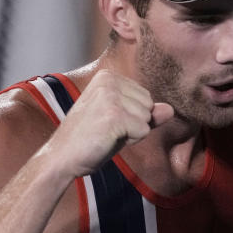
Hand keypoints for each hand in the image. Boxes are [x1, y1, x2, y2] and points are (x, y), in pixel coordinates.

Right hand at [45, 71, 174, 177]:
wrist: (62, 157)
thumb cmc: (91, 139)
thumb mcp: (122, 122)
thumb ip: (147, 114)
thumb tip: (171, 110)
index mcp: (108, 76)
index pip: (146, 97)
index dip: (133, 116)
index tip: (108, 121)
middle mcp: (108, 80)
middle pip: (149, 106)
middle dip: (134, 124)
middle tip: (107, 130)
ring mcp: (110, 96)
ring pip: (147, 119)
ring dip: (131, 133)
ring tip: (106, 134)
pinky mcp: (114, 115)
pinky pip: (143, 131)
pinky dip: (130, 141)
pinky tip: (107, 139)